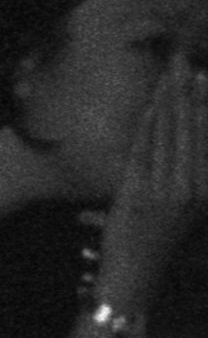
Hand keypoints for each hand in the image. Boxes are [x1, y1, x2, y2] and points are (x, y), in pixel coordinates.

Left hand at [96, 65, 207, 307]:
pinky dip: (148, 125)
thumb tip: (193, 138)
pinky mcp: (139, 193)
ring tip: (170, 73)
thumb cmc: (160, 243)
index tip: (204, 77)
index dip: (206, 106)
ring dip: (168, 100)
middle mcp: (192, 188)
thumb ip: (194, 177)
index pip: (207, 138)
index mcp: (207, 190)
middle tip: (185, 61)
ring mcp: (166, 190)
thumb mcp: (189, 210)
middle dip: (187, 92)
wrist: (136, 277)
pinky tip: (150, 104)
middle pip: (191, 129)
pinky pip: (144, 150)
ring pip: (168, 135)